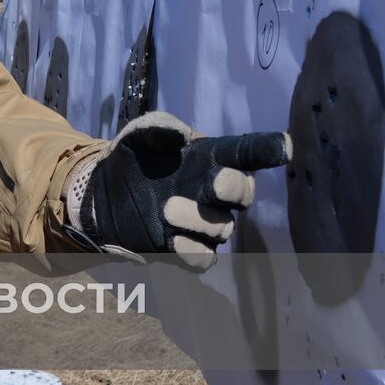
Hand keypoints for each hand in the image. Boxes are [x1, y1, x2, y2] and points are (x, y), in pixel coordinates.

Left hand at [70, 112, 289, 263]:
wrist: (101, 193)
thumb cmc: (131, 158)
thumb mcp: (138, 135)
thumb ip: (158, 126)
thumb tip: (182, 134)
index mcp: (210, 158)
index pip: (246, 152)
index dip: (266, 149)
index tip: (284, 146)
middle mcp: (214, 192)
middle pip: (243, 193)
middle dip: (235, 188)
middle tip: (216, 183)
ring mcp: (203, 223)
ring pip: (222, 227)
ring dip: (199, 220)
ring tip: (166, 209)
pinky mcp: (184, 249)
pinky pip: (203, 257)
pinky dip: (193, 251)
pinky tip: (172, 240)